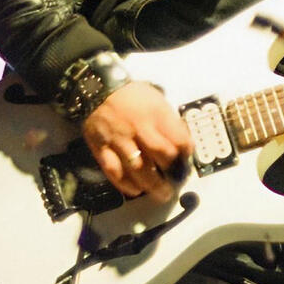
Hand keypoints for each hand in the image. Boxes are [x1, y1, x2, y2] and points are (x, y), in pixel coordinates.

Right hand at [81, 82, 190, 202]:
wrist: (97, 89)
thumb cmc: (132, 96)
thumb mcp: (158, 100)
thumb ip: (170, 122)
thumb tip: (184, 144)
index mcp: (155, 114)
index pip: (177, 138)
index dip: (186, 152)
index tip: (186, 159)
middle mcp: (138, 128)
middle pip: (159, 154)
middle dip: (171, 171)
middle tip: (176, 180)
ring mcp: (118, 140)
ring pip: (137, 167)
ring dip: (152, 184)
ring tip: (162, 194)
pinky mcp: (101, 149)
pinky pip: (114, 171)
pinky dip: (125, 184)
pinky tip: (136, 190)